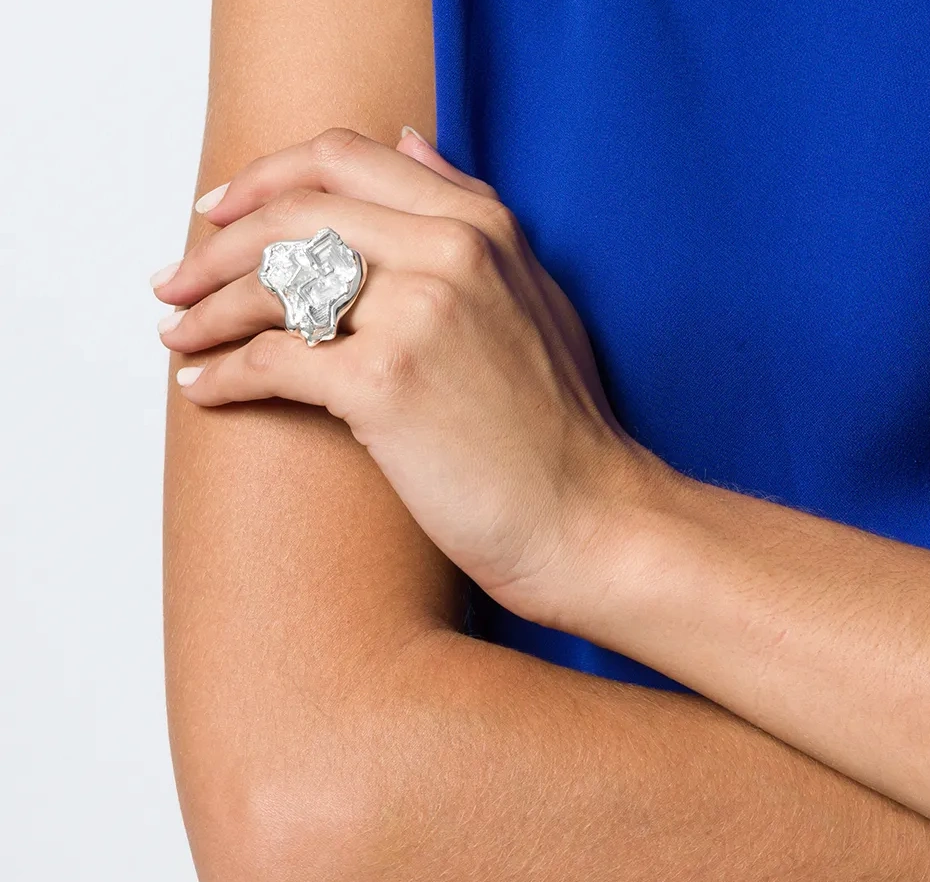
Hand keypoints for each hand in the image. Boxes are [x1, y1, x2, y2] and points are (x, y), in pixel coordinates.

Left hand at [153, 127, 663, 624]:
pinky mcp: (386, 384)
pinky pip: (271, 361)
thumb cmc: (558, 427)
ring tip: (175, 335)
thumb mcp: (533, 296)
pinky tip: (202, 391)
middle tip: (173, 280)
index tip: (217, 212)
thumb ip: (469, 211)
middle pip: (293, 216)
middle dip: (214, 248)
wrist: (585, 518)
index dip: (263, 178)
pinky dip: (223, 376)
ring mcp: (418, 314)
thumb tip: (407, 142)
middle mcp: (450, 254)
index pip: (343, 162)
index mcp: (481, 227)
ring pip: (273, 284)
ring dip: (205, 310)